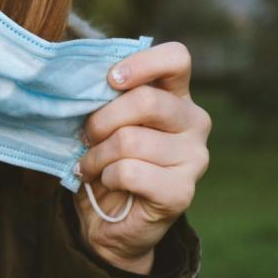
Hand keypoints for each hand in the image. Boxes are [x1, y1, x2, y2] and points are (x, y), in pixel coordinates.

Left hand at [74, 42, 210, 273]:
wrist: (110, 218)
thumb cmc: (106, 158)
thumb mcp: (104, 120)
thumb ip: (105, 97)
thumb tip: (83, 81)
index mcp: (176, 96)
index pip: (177, 58)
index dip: (142, 63)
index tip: (110, 80)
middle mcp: (194, 122)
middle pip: (146, 101)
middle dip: (102, 120)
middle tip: (86, 137)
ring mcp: (195, 158)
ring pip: (130, 140)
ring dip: (97, 154)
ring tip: (91, 164)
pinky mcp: (182, 192)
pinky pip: (130, 171)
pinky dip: (107, 176)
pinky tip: (107, 182)